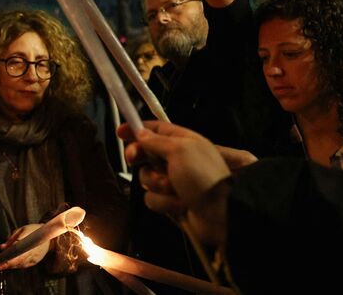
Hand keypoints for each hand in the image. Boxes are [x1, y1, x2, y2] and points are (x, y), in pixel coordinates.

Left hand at [0, 223, 48, 270]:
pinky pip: (24, 265)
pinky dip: (17, 265)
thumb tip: (2, 247)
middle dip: (7, 264)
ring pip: (21, 264)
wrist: (49, 236)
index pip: (16, 251)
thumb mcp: (21, 230)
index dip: (8, 256)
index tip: (0, 261)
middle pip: (18, 260)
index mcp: (28, 240)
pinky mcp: (35, 261)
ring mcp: (35, 257)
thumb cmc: (33, 231)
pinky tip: (11, 265)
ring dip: (11, 266)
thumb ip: (11, 239)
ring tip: (2, 266)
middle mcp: (32, 250)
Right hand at [117, 120, 235, 245]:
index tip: (120, 132)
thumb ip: (156, 140)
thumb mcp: (180, 150)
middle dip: (140, 158)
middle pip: (146, 154)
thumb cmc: (204, 177)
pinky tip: (180, 205)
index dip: (136, 129)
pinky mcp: (171, 202)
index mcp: (183, 142)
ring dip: (157, 184)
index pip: (155, 130)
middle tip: (134, 159)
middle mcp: (177, 160)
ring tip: (175, 189)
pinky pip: (153, 199)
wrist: (222, 214)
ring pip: (146, 179)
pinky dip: (165, 203)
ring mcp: (174, 182)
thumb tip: (140, 133)